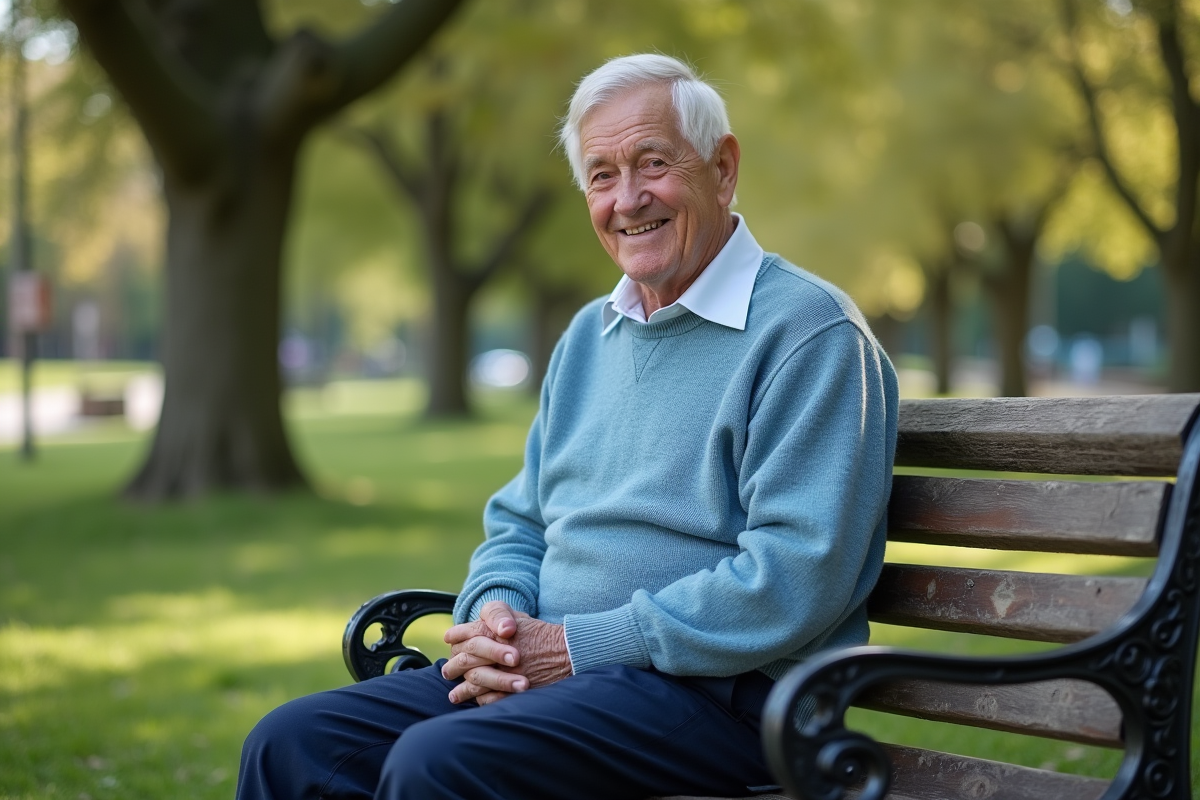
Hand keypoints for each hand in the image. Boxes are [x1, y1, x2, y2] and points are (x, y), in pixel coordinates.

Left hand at [443, 601, 571, 704]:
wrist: (565, 651)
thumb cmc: (538, 632)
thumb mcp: (515, 616)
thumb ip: (491, 618)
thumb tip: (462, 630)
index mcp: (492, 630)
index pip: (464, 635)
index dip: (455, 639)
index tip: (449, 642)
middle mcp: (493, 651)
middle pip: (465, 660)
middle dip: (454, 667)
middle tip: (447, 672)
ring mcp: (502, 672)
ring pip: (474, 681)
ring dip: (463, 690)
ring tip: (455, 696)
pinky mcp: (510, 690)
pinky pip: (489, 698)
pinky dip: (481, 700)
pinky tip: (477, 701)